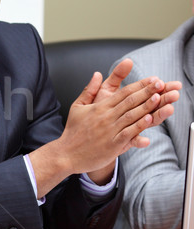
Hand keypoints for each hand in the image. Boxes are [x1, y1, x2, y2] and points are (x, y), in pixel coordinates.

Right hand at [77, 60, 180, 182]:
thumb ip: (88, 90)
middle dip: (147, 92)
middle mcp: (106, 117)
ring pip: (131, 116)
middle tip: (161, 84)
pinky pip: (128, 133)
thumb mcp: (77, 107)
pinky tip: (148, 119)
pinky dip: (139, 126)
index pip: (123, 93)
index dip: (139, 85)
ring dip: (146, 106)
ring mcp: (109, 131)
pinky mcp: (112, 145)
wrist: (66, 154)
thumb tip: (97, 74)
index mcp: (99, 107)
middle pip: (130, 101)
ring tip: (159, 97)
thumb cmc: (73, 131)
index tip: (152, 79)